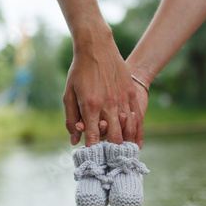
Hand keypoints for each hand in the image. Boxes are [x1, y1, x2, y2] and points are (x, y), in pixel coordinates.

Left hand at [63, 27, 143, 147]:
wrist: (96, 47)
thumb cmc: (79, 71)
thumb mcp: (69, 94)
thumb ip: (71, 118)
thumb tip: (74, 140)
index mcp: (90, 106)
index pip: (93, 137)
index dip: (93, 150)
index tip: (93, 157)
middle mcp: (108, 105)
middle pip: (113, 137)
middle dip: (111, 151)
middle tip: (109, 158)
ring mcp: (121, 99)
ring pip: (128, 130)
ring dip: (126, 144)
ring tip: (124, 155)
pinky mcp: (130, 94)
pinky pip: (137, 118)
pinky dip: (137, 133)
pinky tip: (136, 143)